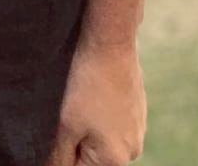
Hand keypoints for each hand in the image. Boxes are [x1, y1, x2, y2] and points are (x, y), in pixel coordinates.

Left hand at [47, 34, 146, 165]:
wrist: (111, 44)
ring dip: (86, 131)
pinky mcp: (137, 113)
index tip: (59, 133)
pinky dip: (98, 117)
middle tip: (65, 116)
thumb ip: (60, 157)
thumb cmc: (87, 84)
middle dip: (74, 145)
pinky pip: (112, 125)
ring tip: (78, 102)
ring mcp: (138, 132)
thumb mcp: (66, 124)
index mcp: (114, 161)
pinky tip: (91, 95)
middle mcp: (132, 152)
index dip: (61, 157)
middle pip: (92, 159)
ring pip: (101, 142)